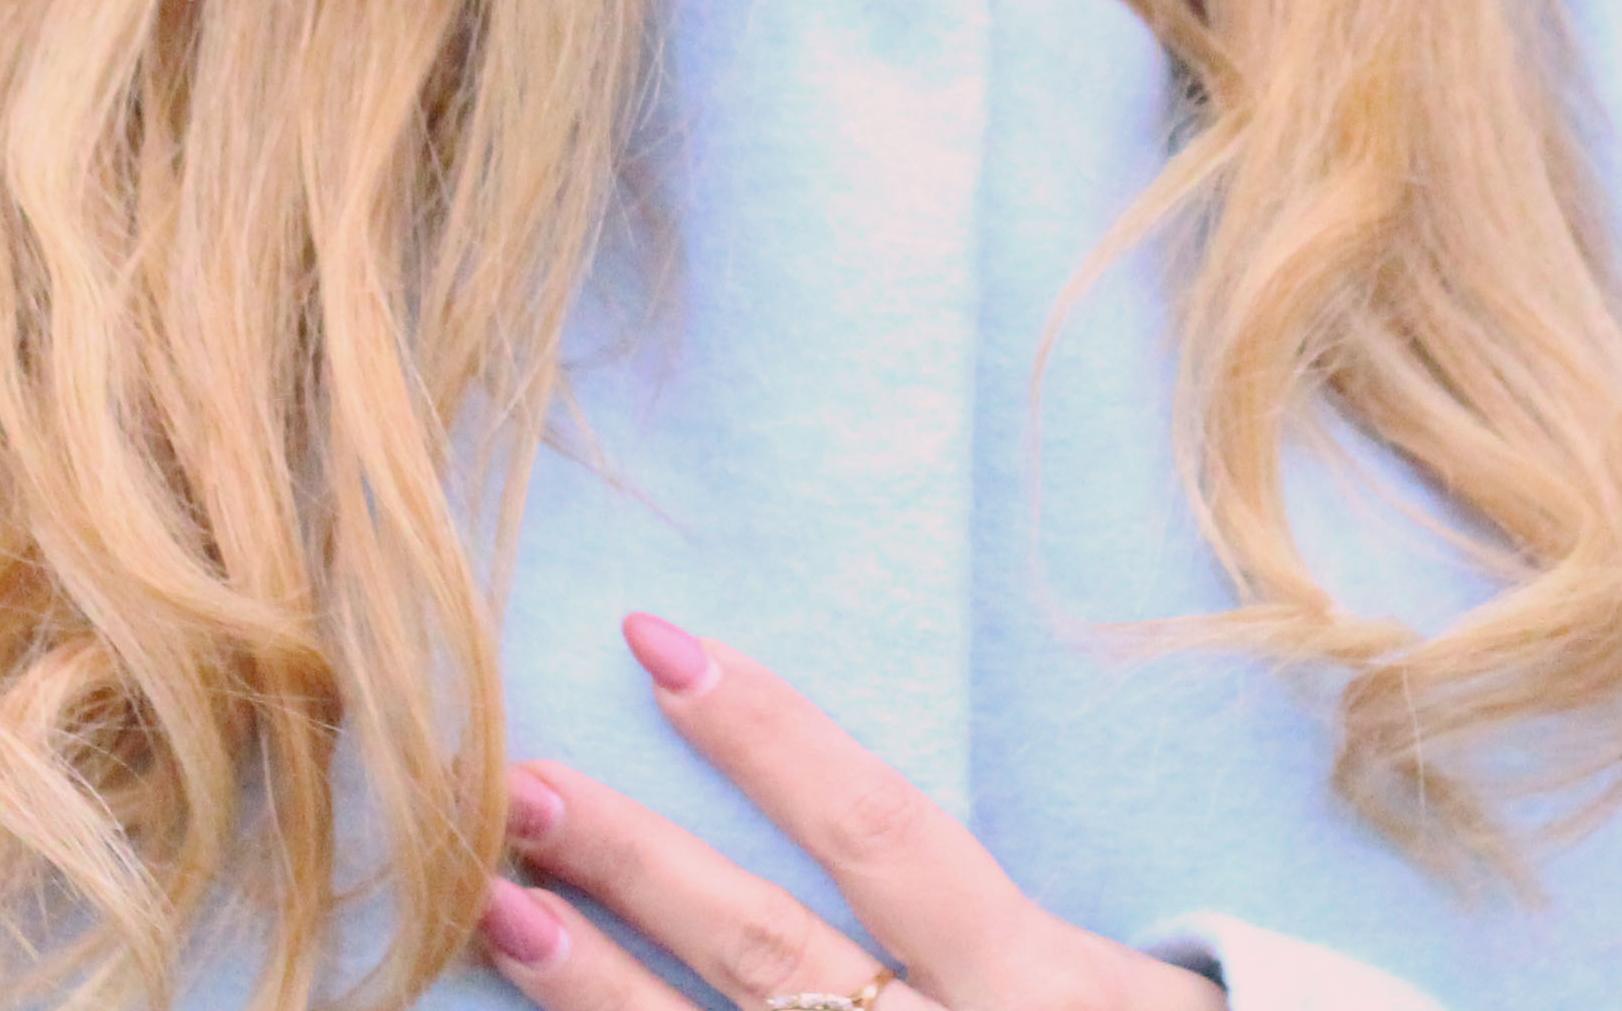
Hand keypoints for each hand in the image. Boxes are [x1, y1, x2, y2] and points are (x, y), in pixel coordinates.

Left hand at [477, 612, 1228, 1010]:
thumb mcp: (1122, 998)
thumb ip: (996, 935)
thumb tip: (850, 830)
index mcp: (1035, 990)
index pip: (883, 834)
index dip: (770, 735)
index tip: (659, 646)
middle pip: (768, 950)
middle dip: (637, 864)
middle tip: (515, 783)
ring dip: (596, 992)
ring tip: (499, 912)